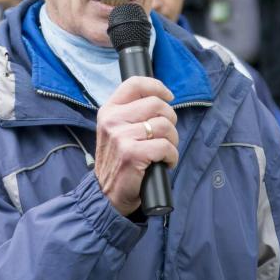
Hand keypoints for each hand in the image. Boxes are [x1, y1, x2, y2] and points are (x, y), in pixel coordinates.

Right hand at [95, 76, 177, 216]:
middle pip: (156, 104)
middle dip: (170, 119)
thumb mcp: (116, 130)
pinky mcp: (132, 154)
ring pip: (164, 125)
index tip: (168, 97)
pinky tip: (165, 162)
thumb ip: (132, 112)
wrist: (107, 195)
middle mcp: (112, 120)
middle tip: (167, 134)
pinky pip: (165, 146)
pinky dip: (172, 156)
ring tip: (165, 151)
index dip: (156, 87)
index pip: (134, 83)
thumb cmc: (118, 160)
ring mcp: (121, 137)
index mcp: (109, 110)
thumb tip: (161, 98)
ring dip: (173, 140)